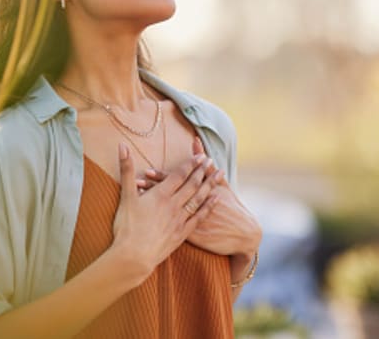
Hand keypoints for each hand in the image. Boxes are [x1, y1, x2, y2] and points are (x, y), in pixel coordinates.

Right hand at [111, 142, 221, 283]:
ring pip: (199, 198)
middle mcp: (173, 205)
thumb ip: (126, 169)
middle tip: (211, 161)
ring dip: (210, 184)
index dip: (190, 164)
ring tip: (219, 174)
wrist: (133, 256)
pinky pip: (199, 216)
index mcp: (160, 194)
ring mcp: (180, 219)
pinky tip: (216, 199)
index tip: (200, 156)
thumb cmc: (126, 226)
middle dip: (202, 171)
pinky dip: (209, 206)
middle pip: (192, 184)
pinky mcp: (182, 233)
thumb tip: (122, 145)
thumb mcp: (125, 196)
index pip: (179, 175)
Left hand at [138, 138, 261, 258]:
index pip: (176, 182)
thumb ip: (205, 164)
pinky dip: (158, 223)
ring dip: (152, 206)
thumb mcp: (221, 184)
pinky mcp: (190, 236)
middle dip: (152, 189)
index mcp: (199, 192)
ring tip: (137, 199)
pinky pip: (170, 228)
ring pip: (166, 212)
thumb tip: (195, 141)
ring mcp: (190, 222)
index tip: (146, 171)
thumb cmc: (231, 206)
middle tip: (136, 183)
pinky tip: (145, 221)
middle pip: (169, 196)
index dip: (161, 177)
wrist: (242, 233)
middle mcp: (192, 206)